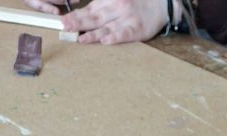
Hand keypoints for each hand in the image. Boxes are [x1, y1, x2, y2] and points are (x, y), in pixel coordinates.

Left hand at [26, 0, 177, 43]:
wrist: (162, 4)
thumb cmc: (137, 2)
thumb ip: (102, 3)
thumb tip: (86, 12)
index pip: (90, 8)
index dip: (76, 14)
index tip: (63, 20)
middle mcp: (117, 8)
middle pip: (94, 17)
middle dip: (78, 22)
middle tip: (65, 27)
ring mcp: (127, 19)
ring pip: (107, 27)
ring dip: (92, 33)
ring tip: (80, 38)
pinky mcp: (137, 30)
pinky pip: (124, 34)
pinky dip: (115, 38)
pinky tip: (105, 41)